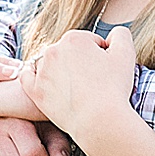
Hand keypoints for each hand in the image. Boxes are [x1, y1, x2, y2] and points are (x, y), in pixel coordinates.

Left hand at [20, 24, 138, 143]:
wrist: (99, 120)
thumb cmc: (114, 88)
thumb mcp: (126, 54)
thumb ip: (120, 35)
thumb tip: (112, 35)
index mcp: (74, 38)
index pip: (89, 43)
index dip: (101, 56)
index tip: (106, 71)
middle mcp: (53, 50)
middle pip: (69, 53)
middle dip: (80, 63)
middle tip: (93, 82)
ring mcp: (42, 71)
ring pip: (51, 64)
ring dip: (61, 71)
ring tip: (77, 89)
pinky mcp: (35, 90)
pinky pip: (28, 77)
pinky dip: (36, 78)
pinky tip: (47, 84)